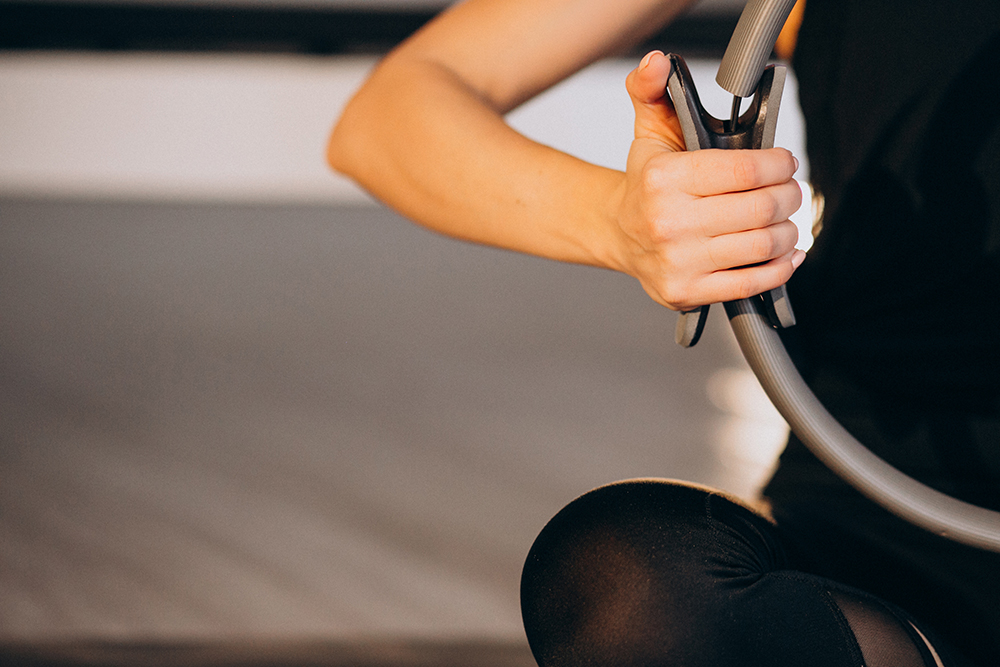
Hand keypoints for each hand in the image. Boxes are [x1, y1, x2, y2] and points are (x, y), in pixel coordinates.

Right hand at [610, 51, 804, 311]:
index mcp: (664, 180)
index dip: (778, 164)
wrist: (618, 233)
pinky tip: (783, 254)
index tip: (784, 163)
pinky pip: (750, 283)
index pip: (745, 169)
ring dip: (788, 232)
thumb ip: (652, 90)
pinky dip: (779, 268)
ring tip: (784, 221)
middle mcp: (668, 223)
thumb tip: (657, 64)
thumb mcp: (649, 132)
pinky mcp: (687, 291)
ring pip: (762, 245)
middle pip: (761, 208)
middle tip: (789, 191)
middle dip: (789, 196)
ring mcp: (678, 261)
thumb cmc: (645, 186)